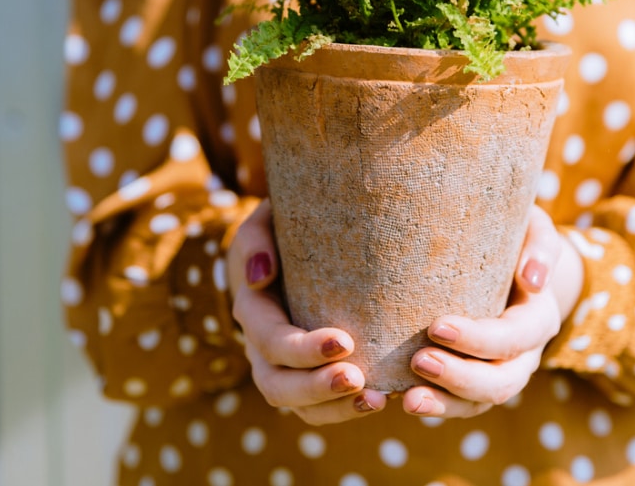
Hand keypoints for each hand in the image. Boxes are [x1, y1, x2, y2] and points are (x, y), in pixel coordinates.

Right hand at [227, 199, 386, 424]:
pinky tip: (381, 400)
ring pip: (300, 407)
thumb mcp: (263, 223)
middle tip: (358, 379)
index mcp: (253, 311)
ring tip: (378, 400)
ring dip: (337, 408)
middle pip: (278, 385)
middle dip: (318, 388)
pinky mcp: (308, 377)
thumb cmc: (282, 231)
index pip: (271, 341)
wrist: (291, 250)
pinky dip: (346, 411)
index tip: (345, 341)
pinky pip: (320, 409)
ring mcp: (284, 369)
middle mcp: (262, 348)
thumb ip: (257, 239)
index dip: (303, 349)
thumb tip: (261, 274)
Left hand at [401, 205, 582, 417]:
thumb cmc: (515, 237)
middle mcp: (525, 354)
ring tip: (407, 399)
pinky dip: (436, 407)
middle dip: (459, 376)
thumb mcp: (534, 229)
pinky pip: (460, 405)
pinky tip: (402, 400)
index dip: (477, 339)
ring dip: (444, 404)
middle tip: (418, 362)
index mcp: (538, 319)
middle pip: (500, 382)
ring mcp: (502, 373)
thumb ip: (540, 246)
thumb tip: (533, 279)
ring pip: (479, 403)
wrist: (509, 260)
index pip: (513, 338)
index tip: (435, 326)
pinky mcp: (477, 382)